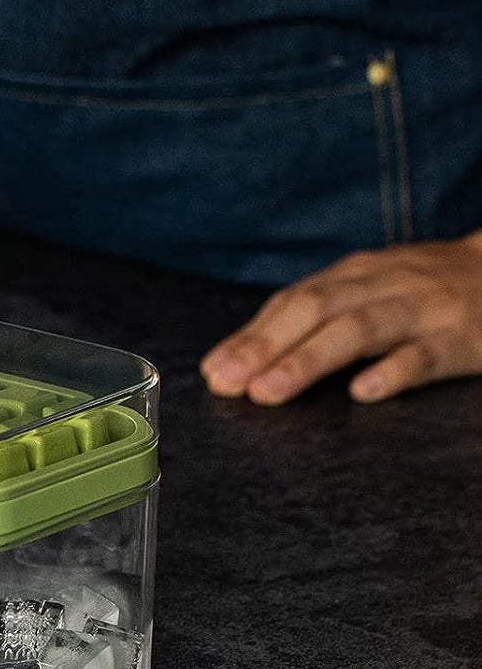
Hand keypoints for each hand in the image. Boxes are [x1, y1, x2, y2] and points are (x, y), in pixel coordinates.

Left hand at [200, 232, 481, 403]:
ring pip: (362, 329)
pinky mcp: (468, 339)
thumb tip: (237, 358)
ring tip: (269, 392)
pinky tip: (363, 393)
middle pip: (317, 310)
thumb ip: (315, 318)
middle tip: (227, 384)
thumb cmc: (428, 291)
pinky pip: (428, 355)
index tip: (212, 370)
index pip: (293, 301)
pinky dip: (394, 371)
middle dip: (266, 347)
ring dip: (309, 360)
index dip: (250, 336)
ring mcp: (427, 310)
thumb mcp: (372, 289)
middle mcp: (386, 285)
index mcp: (358, 275)